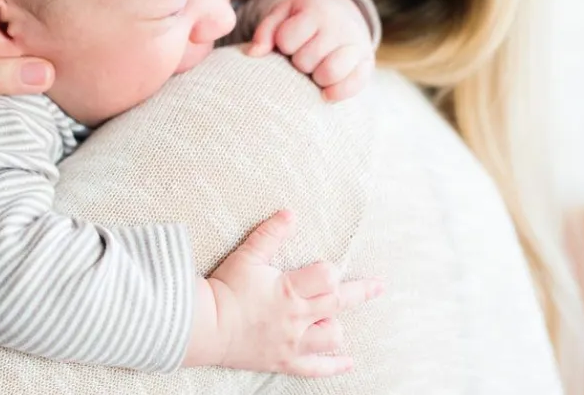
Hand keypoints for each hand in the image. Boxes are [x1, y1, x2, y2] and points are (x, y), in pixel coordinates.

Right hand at [184, 211, 383, 376]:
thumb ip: (270, 234)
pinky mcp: (284, 361)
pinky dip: (334, 365)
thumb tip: (290, 213)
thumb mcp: (246, 256)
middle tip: (378, 285)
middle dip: (361, 291)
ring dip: (336, 326)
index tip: (323, 268)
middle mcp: (297, 318)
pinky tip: (348, 362)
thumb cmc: (225, 289)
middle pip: (339, 303)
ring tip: (334, 318)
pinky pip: (316, 368)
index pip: (327, 276)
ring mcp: (292, 343)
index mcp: (290, 290)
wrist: (204, 326)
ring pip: (331, 336)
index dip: (329, 270)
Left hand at [247, 0, 375, 101]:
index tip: (289, 43)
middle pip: (305, 61)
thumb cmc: (304, 19)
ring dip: (316, 78)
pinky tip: (325, 93)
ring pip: (329, 73)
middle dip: (299, 63)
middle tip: (304, 57)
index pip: (287, 40)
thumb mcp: (283, 15)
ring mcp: (356, 45)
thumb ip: (265, 31)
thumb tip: (253, 54)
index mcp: (316, 11)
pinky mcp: (367, 63)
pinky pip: (353, 85)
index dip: (284, 46)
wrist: (343, 13)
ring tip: (315, 71)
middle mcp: (339, 26)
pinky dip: (337, 93)